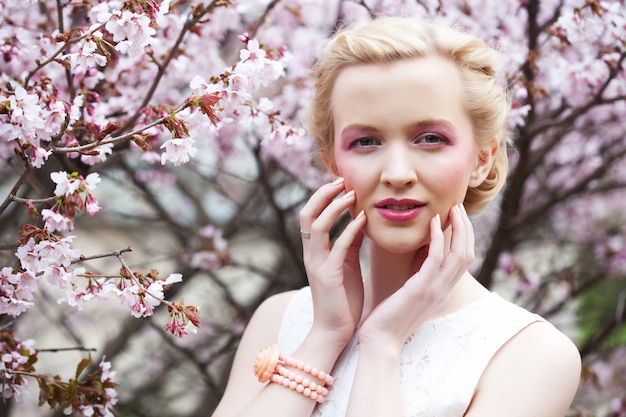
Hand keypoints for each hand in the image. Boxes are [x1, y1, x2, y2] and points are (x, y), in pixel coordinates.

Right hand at [299, 178, 367, 349]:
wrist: (333, 333)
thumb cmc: (343, 300)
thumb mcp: (346, 265)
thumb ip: (350, 243)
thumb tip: (360, 219)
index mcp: (314, 251)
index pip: (311, 215)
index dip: (323, 195)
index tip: (341, 181)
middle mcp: (311, 254)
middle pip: (307, 213)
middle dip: (323, 193)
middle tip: (343, 179)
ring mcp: (317, 264)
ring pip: (317, 225)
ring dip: (334, 206)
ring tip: (352, 193)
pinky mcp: (328, 275)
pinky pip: (338, 246)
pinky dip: (350, 229)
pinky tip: (364, 218)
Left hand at [358, 203, 474, 350]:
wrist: (380, 340)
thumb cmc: (388, 316)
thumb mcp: (409, 292)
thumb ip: (418, 276)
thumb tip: (417, 255)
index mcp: (442, 290)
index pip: (463, 259)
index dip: (464, 236)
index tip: (455, 216)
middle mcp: (444, 289)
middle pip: (468, 253)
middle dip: (465, 228)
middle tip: (458, 207)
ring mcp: (435, 290)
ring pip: (460, 254)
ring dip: (458, 228)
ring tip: (451, 209)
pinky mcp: (421, 289)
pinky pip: (436, 258)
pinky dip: (437, 238)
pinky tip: (432, 223)